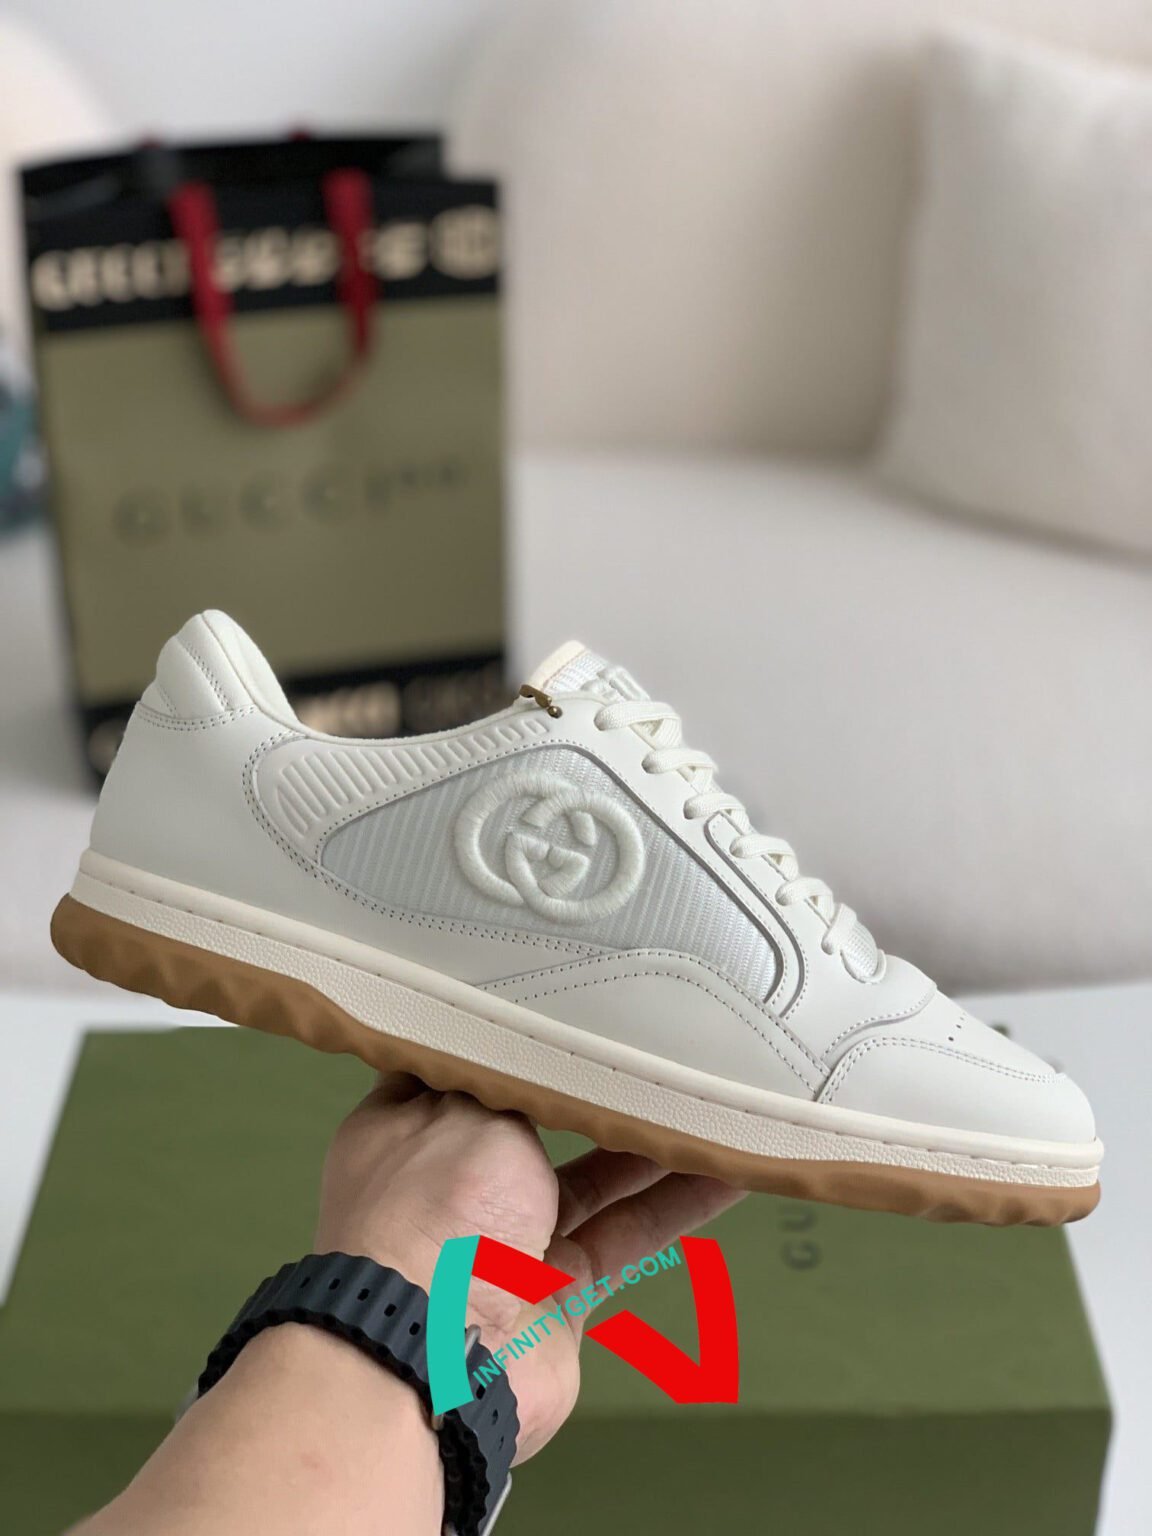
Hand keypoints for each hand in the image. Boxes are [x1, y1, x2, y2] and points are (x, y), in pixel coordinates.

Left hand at [315, 1075, 744, 1459]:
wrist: (439, 1358)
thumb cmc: (438, 1211)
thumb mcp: (473, 1114)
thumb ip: (521, 1088)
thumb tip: (543, 1064)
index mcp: (407, 1128)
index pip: (461, 1068)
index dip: (510, 1038)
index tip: (563, 1004)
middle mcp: (454, 1182)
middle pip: (537, 1124)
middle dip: (592, 1092)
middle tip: (656, 1047)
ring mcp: (507, 1242)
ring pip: (595, 1179)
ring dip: (653, 1145)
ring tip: (714, 1099)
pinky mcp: (562, 1291)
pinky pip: (627, 1234)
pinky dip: (677, 1204)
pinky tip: (729, 1171)